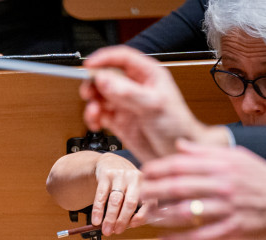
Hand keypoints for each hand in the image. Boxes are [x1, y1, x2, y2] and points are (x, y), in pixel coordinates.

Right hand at [80, 46, 227, 161]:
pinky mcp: (118, 121)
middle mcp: (135, 87)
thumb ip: (128, 92)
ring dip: (92, 104)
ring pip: (100, 96)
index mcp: (148, 75)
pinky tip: (96, 124)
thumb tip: (104, 79)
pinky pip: (100, 115)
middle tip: (88, 93)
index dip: (104, 59)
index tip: (89, 66)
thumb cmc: (177, 126)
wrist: (176, 153)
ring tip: (95, 113)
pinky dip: (93, 119)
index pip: (123, 58)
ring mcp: (125, 104)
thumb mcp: (154, 105)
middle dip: (94, 84)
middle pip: (106, 76)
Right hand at [91, 153, 151, 234]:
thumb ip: (135, 207)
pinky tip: (96, 220)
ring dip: (110, 218)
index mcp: (147, 184)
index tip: (132, 225)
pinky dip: (98, 210)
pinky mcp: (106, 175)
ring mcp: (121, 175)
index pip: (149, 202)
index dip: (142, 216)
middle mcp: (135, 178)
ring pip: (115, 200)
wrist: (110, 162)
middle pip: (130, 203)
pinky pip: (101, 195)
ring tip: (106, 230)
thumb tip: (128, 226)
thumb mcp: (135, 190)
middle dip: (122, 220)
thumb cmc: (125, 182)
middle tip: (116, 232)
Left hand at [140, 141, 265, 239]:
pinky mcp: (230, 230)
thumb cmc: (264, 181)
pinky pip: (198, 237)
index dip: (158, 168)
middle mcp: (223, 186)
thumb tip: (180, 144)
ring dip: (160, 215)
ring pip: (185, 212)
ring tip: (145, 216)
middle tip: (138, 193)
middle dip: (152, 190)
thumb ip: (207, 153)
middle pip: (178, 187)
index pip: (182, 165)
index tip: (144, 171)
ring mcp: (226, 209)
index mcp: (224, 166)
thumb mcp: (240, 158)